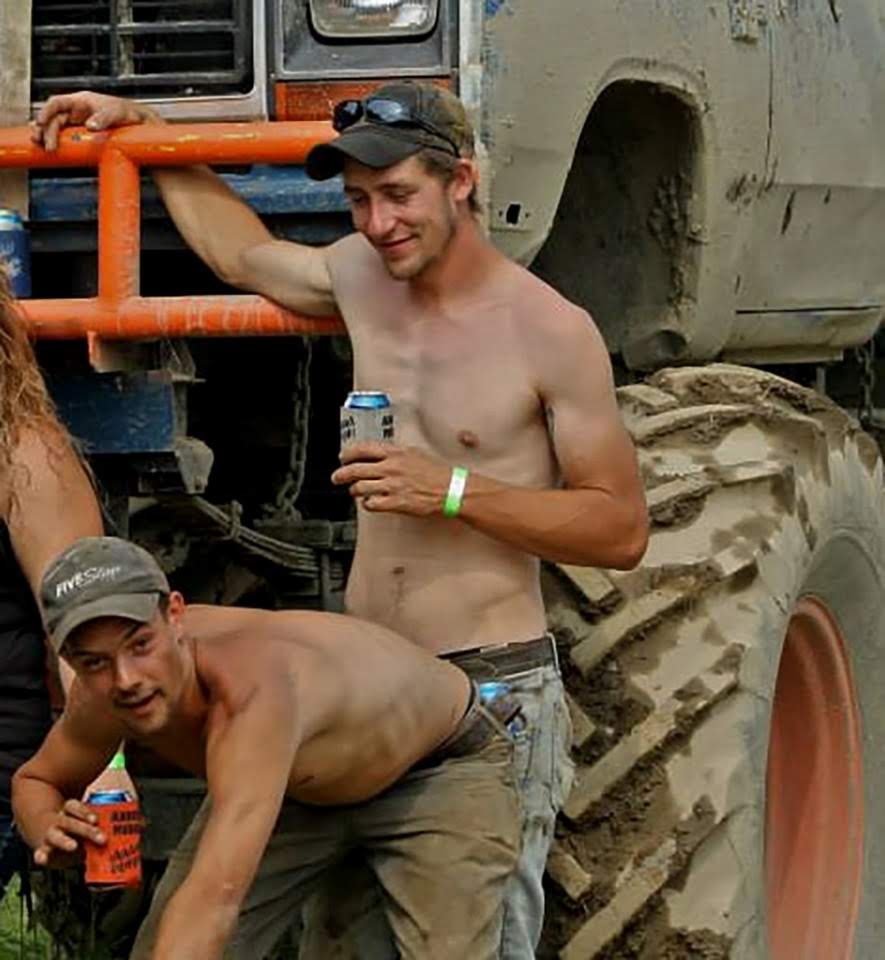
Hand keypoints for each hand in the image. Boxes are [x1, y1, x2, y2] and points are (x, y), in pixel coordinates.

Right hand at [31, 91, 155, 150]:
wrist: (140, 124)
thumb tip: (90, 126)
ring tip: (45, 148)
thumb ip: (104, 118)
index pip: (57, 103)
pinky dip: (58, 143)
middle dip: (46, 130)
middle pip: (54, 119)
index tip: (41, 123)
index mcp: (81, 101)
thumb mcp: (117, 112)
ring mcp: (79, 124)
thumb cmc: (128, 113)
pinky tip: (52, 151)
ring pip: (57, 129)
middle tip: (46, 145)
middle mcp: (77, 112)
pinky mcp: (84, 137)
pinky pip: (66, 139)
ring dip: (48, 137)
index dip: (46, 112)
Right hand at [34, 799, 105, 867]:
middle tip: (101, 838)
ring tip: (73, 846)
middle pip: (70, 822)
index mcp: (68, 812)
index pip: (74, 807)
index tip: (96, 820)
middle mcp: (58, 821)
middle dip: (86, 830)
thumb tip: (118, 837)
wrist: (40, 828)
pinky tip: (43, 859)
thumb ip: (97, 828)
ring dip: (64, 841)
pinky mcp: (42, 850)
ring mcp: (49, 835)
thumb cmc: (71, 828)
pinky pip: (40, 852)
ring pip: (55, 835)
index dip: (85, 812)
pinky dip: (41, 856)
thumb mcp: (82, 824)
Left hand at [331, 442, 452, 516]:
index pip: (363, 449)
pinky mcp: (396, 502)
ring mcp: (393, 486)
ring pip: (360, 488)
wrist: (451, 489)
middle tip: (337, 477)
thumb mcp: (414, 453)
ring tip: (356, 491)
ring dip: (354, 490)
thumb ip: (394, 454)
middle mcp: (391, 468)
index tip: (343, 457)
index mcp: (395, 453)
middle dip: (341, 474)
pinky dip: (367, 504)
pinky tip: (370, 502)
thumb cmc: (436, 472)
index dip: (348, 453)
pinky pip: (371, 504)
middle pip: (355, 469)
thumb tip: (377, 454)